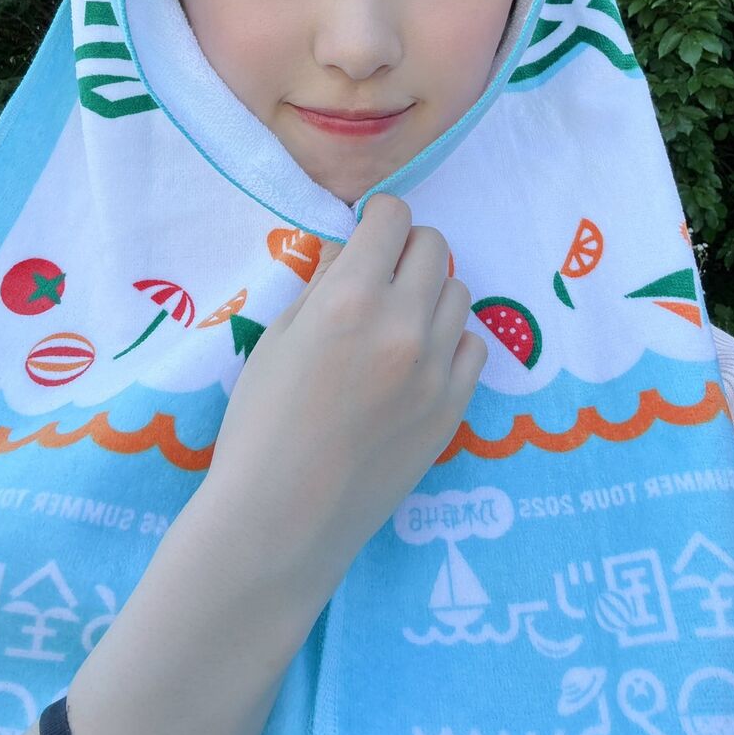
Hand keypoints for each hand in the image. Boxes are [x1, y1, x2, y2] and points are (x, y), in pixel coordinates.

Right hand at [207, 193, 486, 582]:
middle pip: (434, 247)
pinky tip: (419, 360)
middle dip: (407, 248)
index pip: (393, 217)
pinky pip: (473, 346)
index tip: (368, 233)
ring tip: (398, 322)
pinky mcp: (454, 408)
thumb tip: (349, 251)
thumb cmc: (260, 423)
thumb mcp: (275, 338)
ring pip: (459, 293)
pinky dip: (451, 341)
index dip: (378, 217)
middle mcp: (404, 324)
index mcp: (351, 297)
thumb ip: (321, 284)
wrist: (282, 517)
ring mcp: (437, 368)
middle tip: (382, 274)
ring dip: (430, 293)